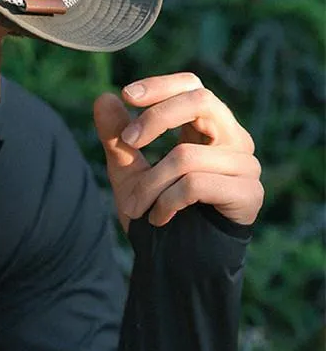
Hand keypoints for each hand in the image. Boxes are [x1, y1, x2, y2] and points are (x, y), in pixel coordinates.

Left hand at [93, 72, 262, 231]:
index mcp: (207, 127)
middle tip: (128, 141)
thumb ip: (116, 136)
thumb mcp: (127, 170)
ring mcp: (245, 166)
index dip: (161, 85)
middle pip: (201, 101)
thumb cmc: (154, 211)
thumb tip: (102, 97)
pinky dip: (166, 201)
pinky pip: (196, 184)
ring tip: (135, 204)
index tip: (126, 95)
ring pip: (187, 154)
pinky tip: (158, 218)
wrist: (175, 265)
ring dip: (151, 182)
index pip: (192, 86)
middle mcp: (233, 139)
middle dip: (156, 117)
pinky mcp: (249, 194)